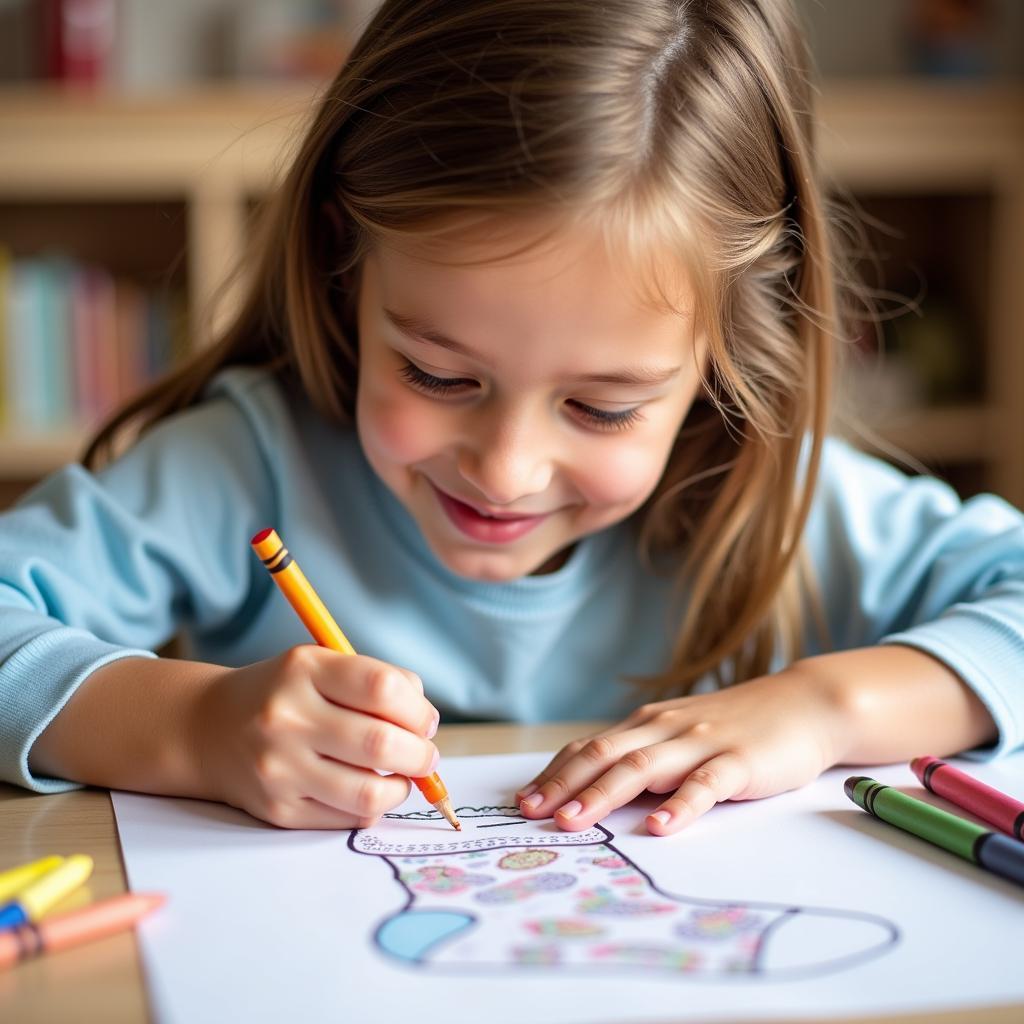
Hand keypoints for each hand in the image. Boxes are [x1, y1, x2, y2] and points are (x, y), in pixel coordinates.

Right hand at [196, 645, 438, 829]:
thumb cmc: (285, 693)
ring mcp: (279, 768)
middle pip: (381, 743)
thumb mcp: (322, 665)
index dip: (418, 710)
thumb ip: (379, 682)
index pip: (383, 688)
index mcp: (304, 670)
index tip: (426, 722)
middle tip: (426, 756)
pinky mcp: (278, 810)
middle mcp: (286, 717)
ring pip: (369, 792)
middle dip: (421, 755)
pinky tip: (370, 790)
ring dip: (403, 788)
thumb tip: (426, 722)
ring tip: (404, 777)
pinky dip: (373, 807)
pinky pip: (347, 818)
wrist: (207, 728)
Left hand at [516, 669, 847, 835]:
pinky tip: (658, 826)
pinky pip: (705, 784)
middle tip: (530, 812)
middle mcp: (666, 729)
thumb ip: (646, 756)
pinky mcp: (739, 761)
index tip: (522, 801)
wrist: (804, 704)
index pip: (590, 748)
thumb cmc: (737, 727)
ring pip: (643, 767)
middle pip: (604, 755)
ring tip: (573, 820)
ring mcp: (702, 743)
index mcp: (648, 724)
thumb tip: (595, 789)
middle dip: (563, 784)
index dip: (554, 773)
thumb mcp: (682, 735)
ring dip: (603, 794)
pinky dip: (679, 805)